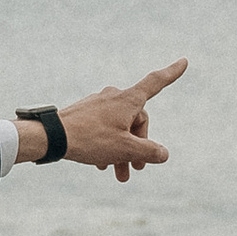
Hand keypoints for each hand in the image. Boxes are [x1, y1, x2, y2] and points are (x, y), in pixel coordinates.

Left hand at [45, 57, 185, 180]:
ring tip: (119, 175)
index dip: (172, 73)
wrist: (52, 137)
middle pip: (136, 121)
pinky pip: (103, 128)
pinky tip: (101, 165)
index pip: (156, 83)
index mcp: (128, 100)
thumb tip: (163, 154)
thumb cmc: (90, 140)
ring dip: (122, 152)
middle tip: (134, 169)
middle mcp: (114, 97)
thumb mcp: (125, 149)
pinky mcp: (85, 113)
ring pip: (119, 128)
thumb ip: (149, 152)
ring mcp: (98, 104)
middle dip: (138, 146)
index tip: (184, 60)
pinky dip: (107, 145)